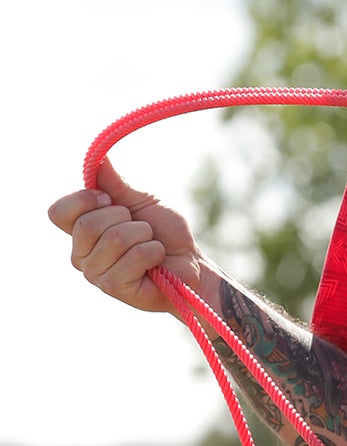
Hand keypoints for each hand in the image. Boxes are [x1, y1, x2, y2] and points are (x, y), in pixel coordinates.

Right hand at [47, 160, 202, 313]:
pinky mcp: (115, 288)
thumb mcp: (141, 200)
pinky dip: (153, 251)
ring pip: (114, 239)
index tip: (109, 199)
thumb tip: (99, 157)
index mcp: (81, 230)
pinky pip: (134, 257)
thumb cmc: (164, 232)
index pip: (57, 212)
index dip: (82, 200)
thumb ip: (116, 183)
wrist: (190, 262)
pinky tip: (156, 261)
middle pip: (87, 225)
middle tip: (141, 228)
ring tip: (151, 244)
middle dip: (125, 218)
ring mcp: (96, 273)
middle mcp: (81, 253)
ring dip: (144, 235)